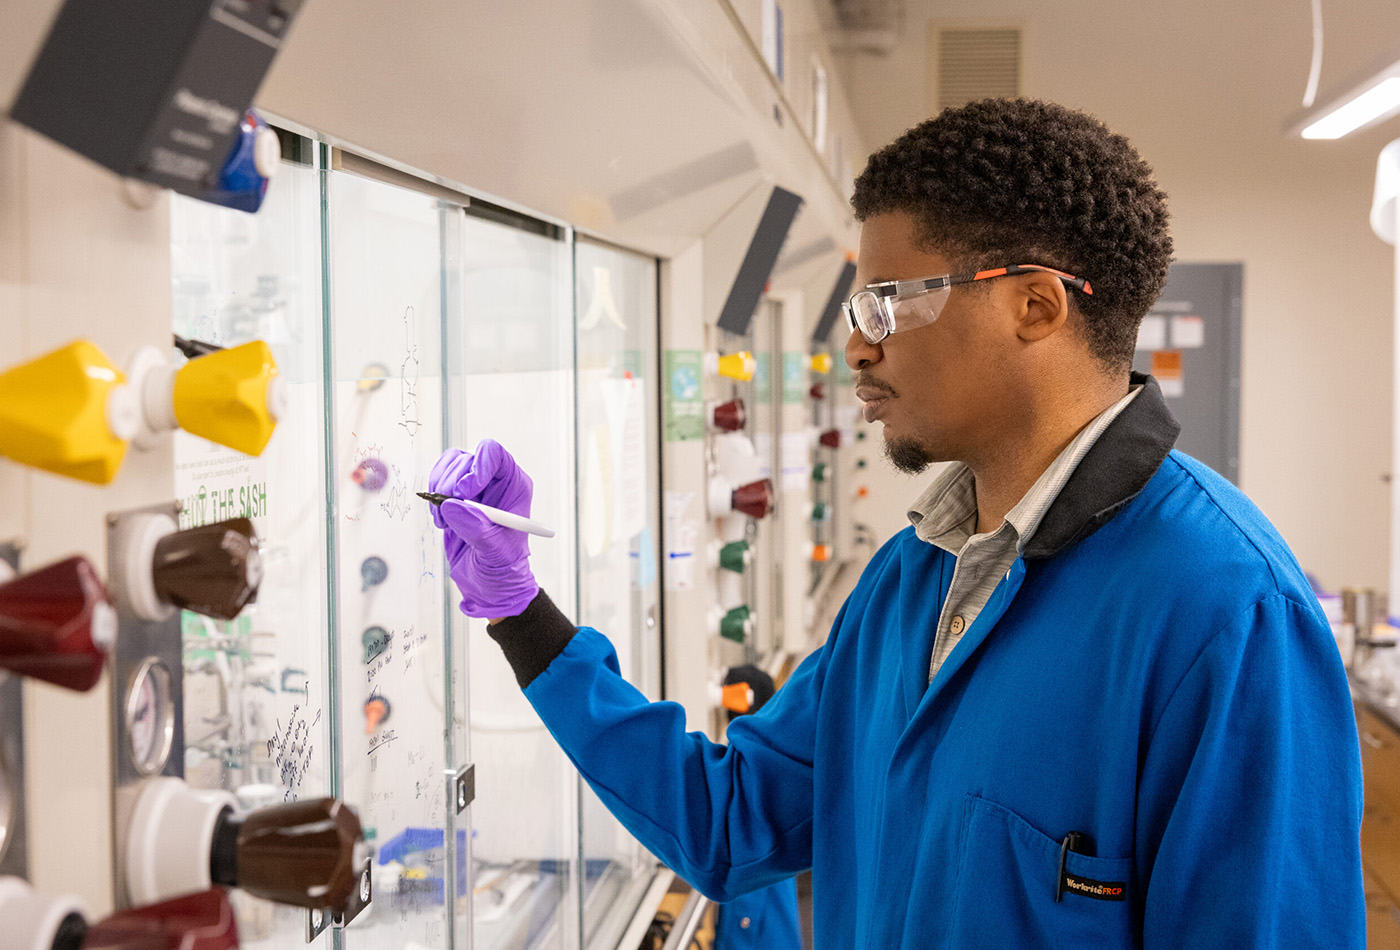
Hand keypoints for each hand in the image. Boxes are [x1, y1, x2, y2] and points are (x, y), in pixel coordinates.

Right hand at [429, 440, 538, 617]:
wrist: (489, 584)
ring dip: (439, 491)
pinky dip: (432, 499)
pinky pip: (438, 481)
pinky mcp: (454, 498)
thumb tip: (452, 506)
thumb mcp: (495, 554)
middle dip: (450, 483)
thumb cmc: (502, 570)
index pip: (494, 455)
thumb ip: (476, 529)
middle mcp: (494, 481)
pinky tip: (442, 521)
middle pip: (466, 459)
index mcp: (514, 487)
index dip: (476, 467)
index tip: (463, 494)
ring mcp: (474, 488)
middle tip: (446, 511)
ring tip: (445, 521)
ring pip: (449, 467)